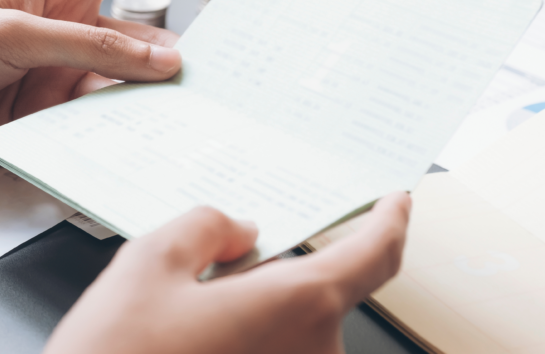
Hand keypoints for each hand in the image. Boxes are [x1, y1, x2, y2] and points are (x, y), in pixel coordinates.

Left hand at [0, 0, 276, 174]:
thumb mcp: (9, 34)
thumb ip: (88, 46)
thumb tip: (164, 60)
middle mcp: (75, 31)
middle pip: (155, 32)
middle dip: (199, 43)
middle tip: (243, 63)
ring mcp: (65, 79)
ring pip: (137, 88)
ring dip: (161, 101)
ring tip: (199, 114)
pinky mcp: (51, 124)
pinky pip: (105, 129)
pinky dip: (128, 136)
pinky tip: (145, 145)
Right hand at [44, 192, 411, 353]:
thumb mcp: (149, 263)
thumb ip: (206, 227)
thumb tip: (237, 229)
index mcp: (296, 308)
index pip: (374, 256)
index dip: (390, 222)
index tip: (395, 203)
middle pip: (314, 291)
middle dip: (269, 272)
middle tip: (209, 267)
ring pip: (287, 327)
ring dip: (250, 312)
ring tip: (179, 317)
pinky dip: (242, 340)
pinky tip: (187, 341)